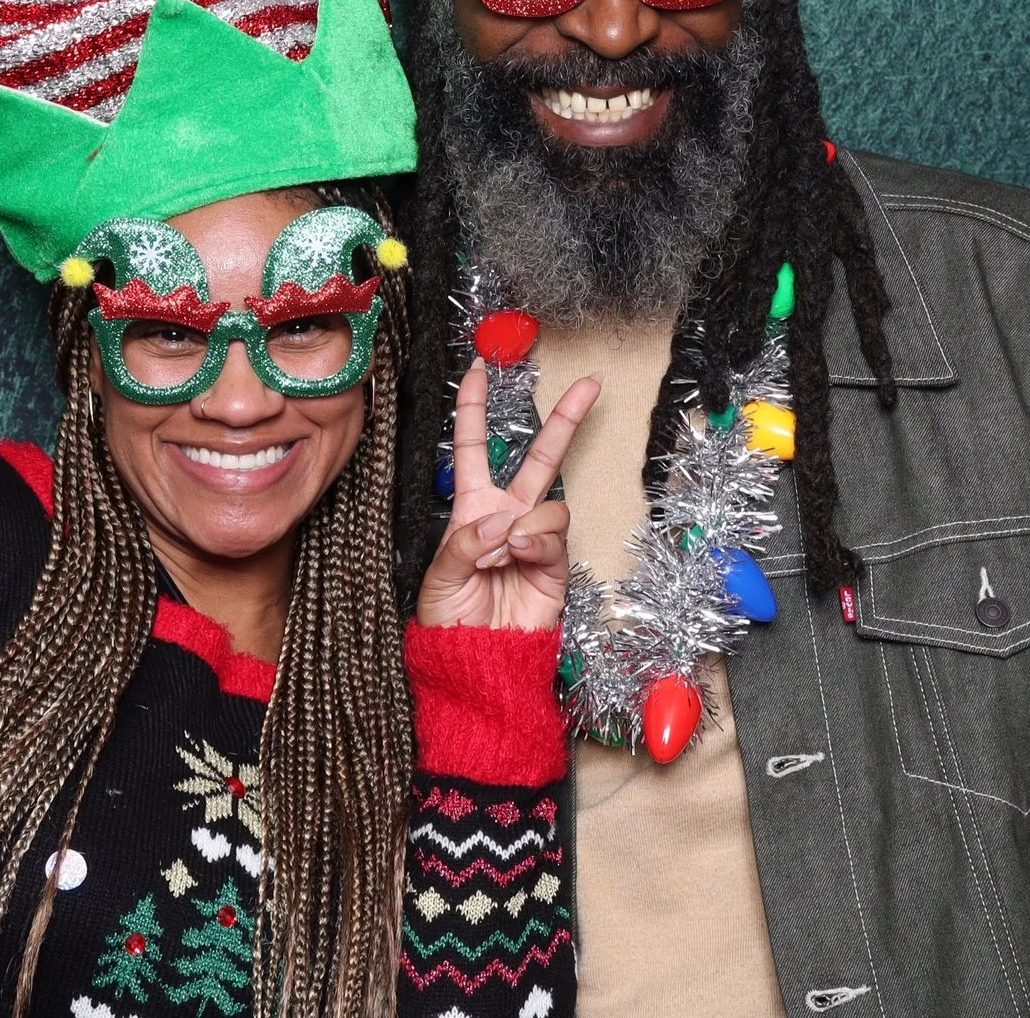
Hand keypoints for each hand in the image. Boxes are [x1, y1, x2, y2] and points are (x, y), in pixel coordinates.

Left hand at [415, 358, 598, 632]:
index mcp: (472, 508)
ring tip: (499, 555)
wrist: (477, 659)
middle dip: (566, 419)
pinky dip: (533, 544)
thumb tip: (503, 520)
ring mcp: (535, 537)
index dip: (474, 409)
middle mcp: (508, 514)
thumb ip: (464, 542)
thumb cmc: (451, 618)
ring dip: (522, 524)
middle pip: (540, 456)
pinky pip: (554, 535)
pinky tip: (516, 559)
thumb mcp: (438, 576)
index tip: (479, 372)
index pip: (474, 448)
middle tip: (591, 384)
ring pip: (550, 502)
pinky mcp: (556, 563)